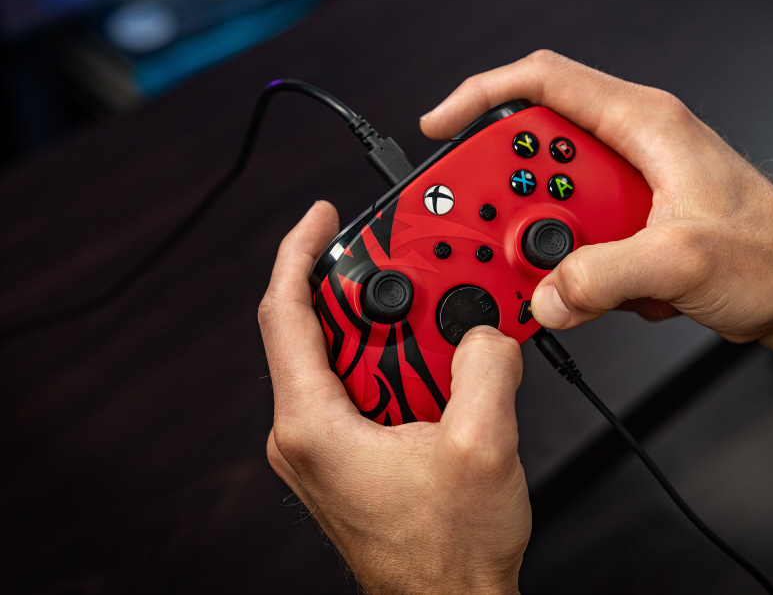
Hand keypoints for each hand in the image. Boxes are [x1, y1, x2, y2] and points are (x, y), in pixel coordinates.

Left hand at [259, 201, 529, 594]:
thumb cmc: (445, 555)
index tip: (322, 218)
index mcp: (313, 425)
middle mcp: (307, 433)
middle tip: (426, 278)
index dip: (300, 251)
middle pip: (329, 329)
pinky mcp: (352, 455)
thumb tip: (486, 329)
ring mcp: (327, 446)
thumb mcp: (482, 445)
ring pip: (357, 359)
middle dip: (380, 296)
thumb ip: (485, 364)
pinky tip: (448, 375)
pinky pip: (371, 389)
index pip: (286, 312)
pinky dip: (408, 369)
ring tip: (451, 337)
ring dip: (404, 337)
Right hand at [421, 50, 772, 383]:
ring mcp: (632, 189)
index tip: (440, 128)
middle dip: (512, 199)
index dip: (480, 97)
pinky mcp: (633, 228)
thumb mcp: (683, 262)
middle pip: (538, 153)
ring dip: (545, 246)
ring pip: (554, 207)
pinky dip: (573, 271)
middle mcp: (633, 147)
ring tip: (565, 279)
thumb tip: (546, 291)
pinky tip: (611, 296)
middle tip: (499, 236)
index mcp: (645, 124)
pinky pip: (578, 242)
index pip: (542, 83)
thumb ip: (602, 274)